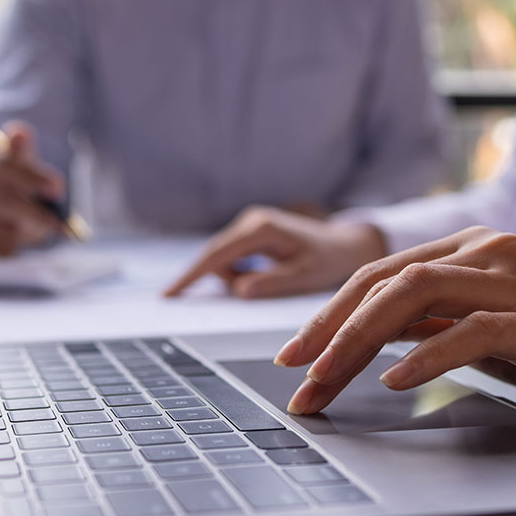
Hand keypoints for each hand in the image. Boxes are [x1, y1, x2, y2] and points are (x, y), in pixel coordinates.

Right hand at [0, 120, 64, 255]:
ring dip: (26, 233)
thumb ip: (22, 151)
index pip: (3, 167)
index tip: (58, 189)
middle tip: (57, 223)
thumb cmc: (4, 178)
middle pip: (2, 201)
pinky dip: (13, 250)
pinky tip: (20, 243)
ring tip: (38, 230)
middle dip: (34, 213)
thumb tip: (21, 134)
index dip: (33, 178)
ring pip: (0, 229)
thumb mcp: (15, 160)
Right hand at [163, 206, 385, 298]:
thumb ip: (272, 283)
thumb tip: (241, 290)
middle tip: (251, 294)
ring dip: (236, 278)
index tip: (170, 295)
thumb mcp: (304, 277)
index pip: (216, 256)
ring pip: (223, 259)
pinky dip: (241, 271)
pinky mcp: (250, 231)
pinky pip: (232, 257)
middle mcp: (250, 220)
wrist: (345, 244)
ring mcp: (249, 223)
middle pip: (215, 257)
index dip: (191, 276)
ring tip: (270, 281)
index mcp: (260, 229)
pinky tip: (264, 274)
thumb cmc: (328, 260)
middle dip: (224, 281)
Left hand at [275, 226, 515, 425]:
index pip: (380, 274)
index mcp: (468, 247)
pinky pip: (475, 329)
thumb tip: (356, 333)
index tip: (294, 356)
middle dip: (332, 330)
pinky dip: (429, 352)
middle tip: (297, 374)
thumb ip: (423, 319)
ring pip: (419, 294)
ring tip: (328, 378)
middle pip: (389, 281)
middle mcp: (489, 251)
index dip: (329, 313)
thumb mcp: (472, 327)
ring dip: (362, 341)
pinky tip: (397, 378)